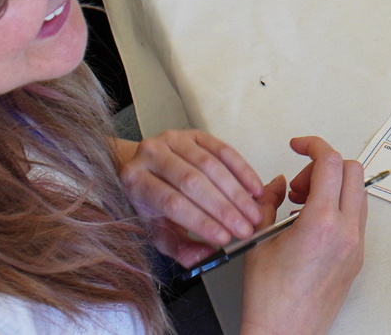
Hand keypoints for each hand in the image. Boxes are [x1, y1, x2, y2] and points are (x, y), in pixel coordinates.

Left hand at [115, 129, 264, 264]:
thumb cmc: (152, 204)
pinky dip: (242, 171)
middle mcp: (150, 154)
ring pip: (210, 165)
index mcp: (136, 181)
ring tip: (253, 213)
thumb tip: (206, 256)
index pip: (172, 202)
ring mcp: (173, 139)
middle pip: (192, 182)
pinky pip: (223, 150)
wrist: (147, 171)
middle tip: (245, 228)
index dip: (201, 221)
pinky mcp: (194, 134)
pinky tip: (254, 189)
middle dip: (224, 209)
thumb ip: (181, 248)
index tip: (224, 238)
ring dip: (237, 192)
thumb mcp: (160, 232)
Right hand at [240, 136, 365, 334]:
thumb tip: (280, 184)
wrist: (285, 332)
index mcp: (320, 224)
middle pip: (353, 171)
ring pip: (358, 194)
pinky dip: (338, 207)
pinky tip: (311, 223)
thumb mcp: (258, 239)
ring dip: (333, 187)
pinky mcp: (357, 258)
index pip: (330, 162)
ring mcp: (356, 246)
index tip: (299, 146)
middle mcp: (346, 233)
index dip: (313, 145)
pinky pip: (356, 218)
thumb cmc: (270, 298)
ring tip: (302, 205)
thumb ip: (268, 201)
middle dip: (325, 166)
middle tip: (300, 184)